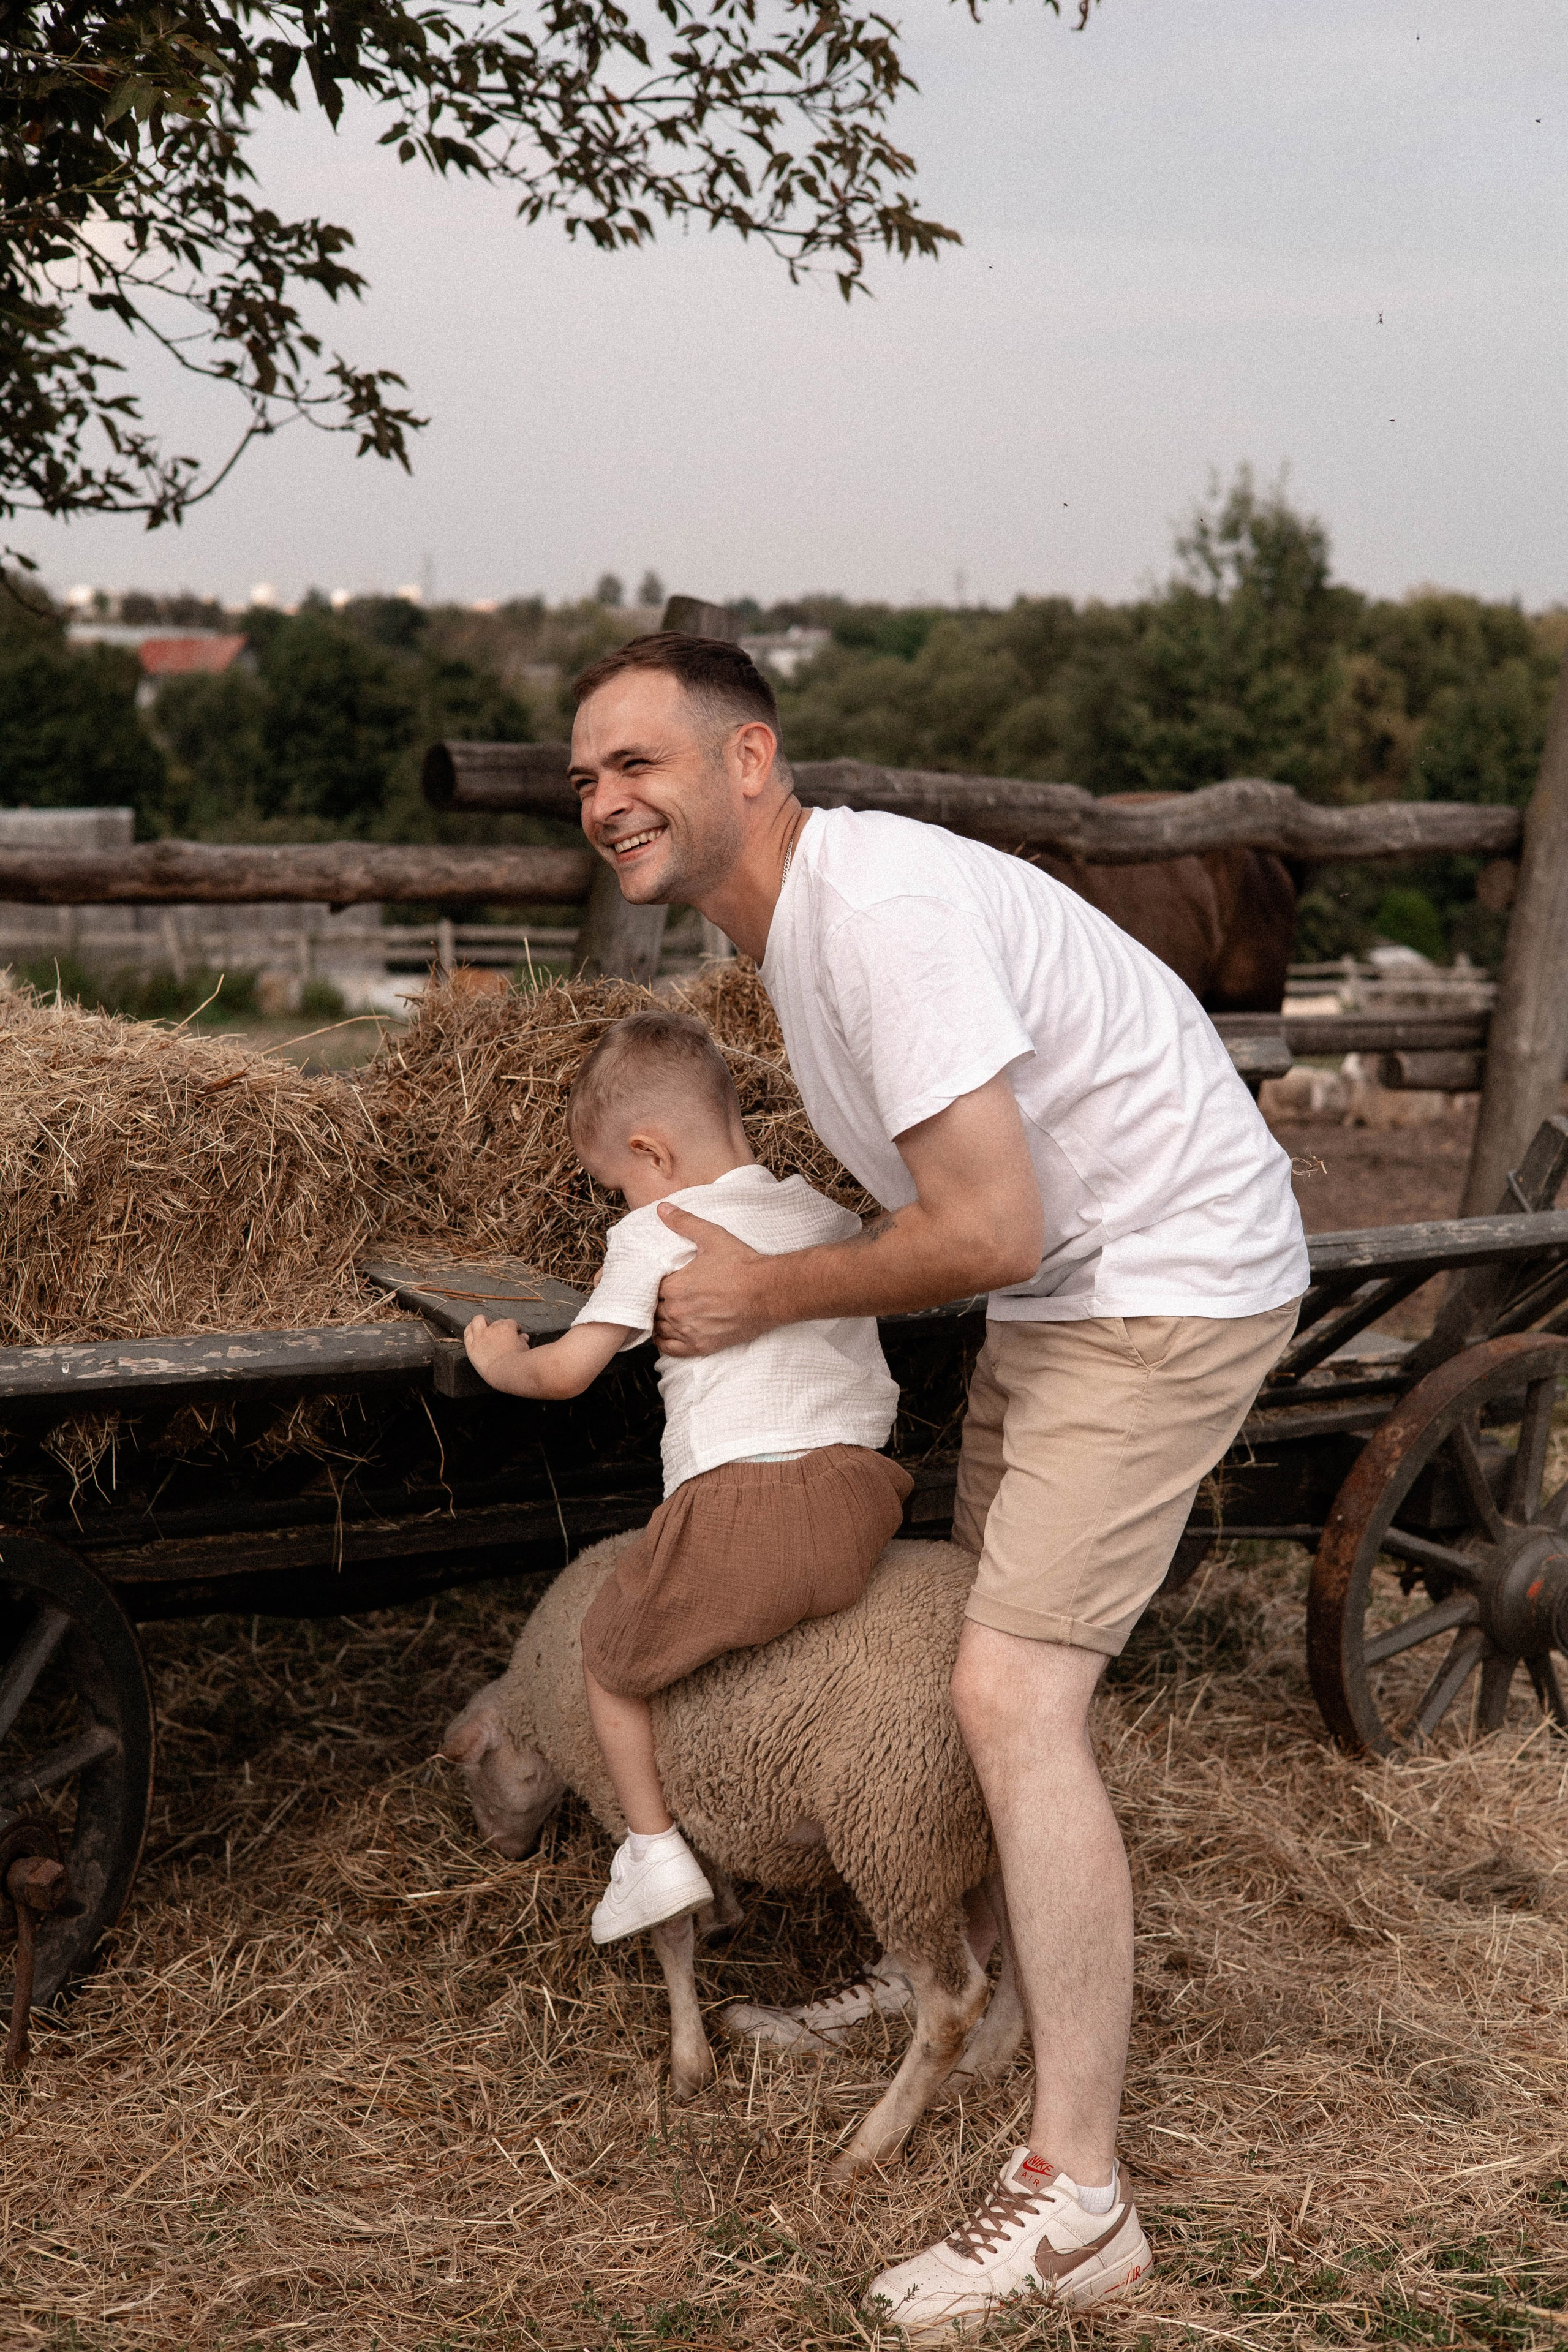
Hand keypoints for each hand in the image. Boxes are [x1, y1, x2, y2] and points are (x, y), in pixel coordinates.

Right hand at [464, 1313, 527, 1378]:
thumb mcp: (484, 1368)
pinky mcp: (506, 1327)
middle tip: (494, 1328)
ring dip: (504, 1326)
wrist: (506, 1371)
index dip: (474, 1328)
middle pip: (478, 1320)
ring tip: (511, 1334)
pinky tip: (519, 1330)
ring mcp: (492, 1330)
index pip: (468, 1331)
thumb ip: (485, 1357)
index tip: (481, 1329)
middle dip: (485, 1321)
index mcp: (472, 1348)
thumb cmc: (498, 1375)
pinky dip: (516, 1326)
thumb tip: (495, 1351)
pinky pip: (511, 1322)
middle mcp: (480, 1336)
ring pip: (498, 1321)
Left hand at [653, 1206, 770, 1356]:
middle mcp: (676, 1311)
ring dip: (660, 1320)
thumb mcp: (712, 1237)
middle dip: (657, 1300)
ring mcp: (688, 1331)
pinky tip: (667, 1333)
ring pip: (659, 1328)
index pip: (650, 1287)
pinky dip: (664, 1342)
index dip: (656, 1282)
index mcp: (674, 1286)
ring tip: (667, 1311)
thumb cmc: (742, 1264)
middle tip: (667, 1294)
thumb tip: (661, 1208)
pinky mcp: (701, 1346)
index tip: (663, 1279)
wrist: (769, 1292)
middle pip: (653, 1308)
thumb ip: (684, 1223)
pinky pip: (670, 1349)